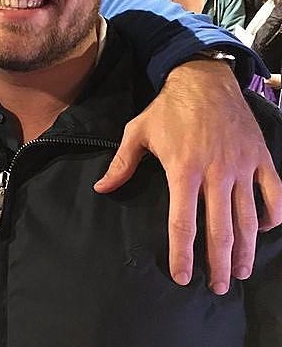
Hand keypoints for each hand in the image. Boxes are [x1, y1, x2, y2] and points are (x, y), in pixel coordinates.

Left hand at [94, 59, 281, 294]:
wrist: (203, 79)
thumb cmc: (168, 108)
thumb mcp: (138, 132)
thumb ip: (122, 163)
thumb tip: (102, 188)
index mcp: (184, 169)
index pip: (183, 222)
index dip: (182, 253)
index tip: (182, 277)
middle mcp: (216, 172)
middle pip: (220, 228)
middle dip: (218, 262)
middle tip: (216, 286)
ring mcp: (241, 165)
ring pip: (249, 217)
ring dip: (246, 248)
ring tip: (240, 271)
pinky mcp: (260, 157)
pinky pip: (273, 192)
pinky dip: (274, 214)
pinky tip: (267, 230)